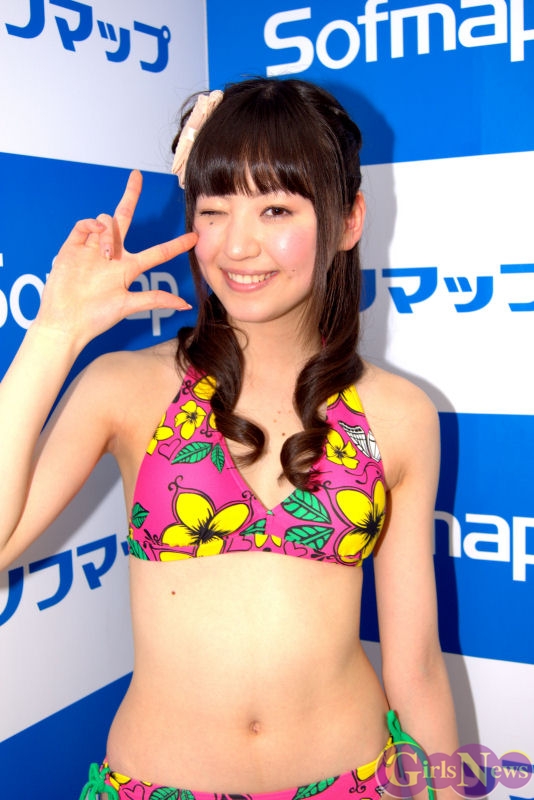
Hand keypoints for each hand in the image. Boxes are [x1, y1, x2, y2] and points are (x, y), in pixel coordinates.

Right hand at [35, 170, 196, 348]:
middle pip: (124, 218)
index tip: (194, 236)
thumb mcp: (129, 306)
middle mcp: (113, 256)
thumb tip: (184, 305)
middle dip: (130, 195)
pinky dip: (93, 225)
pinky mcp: (73, 246)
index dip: (176, 244)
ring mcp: (92, 249)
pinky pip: (84, 224)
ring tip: (106, 255)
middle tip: (137, 175)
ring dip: (110, 233)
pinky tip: (96, 235)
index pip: (158, 252)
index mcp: (128, 269)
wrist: (66, 321)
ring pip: (107, 222)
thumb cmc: (96, 317)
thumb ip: (155, 300)